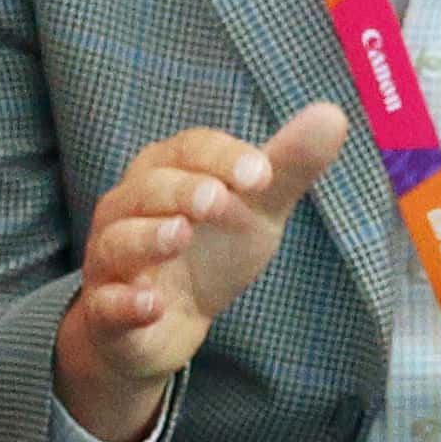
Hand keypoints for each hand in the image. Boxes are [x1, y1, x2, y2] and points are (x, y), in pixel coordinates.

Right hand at [51, 105, 353, 441]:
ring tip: (181, 236)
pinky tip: (150, 305)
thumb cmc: (209, 253)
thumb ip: (287, 168)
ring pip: (119, 240)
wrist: (164, 327)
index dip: (224, 158)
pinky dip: (126, 302)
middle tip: (217, 200)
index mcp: (165, 171)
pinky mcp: (108, 311)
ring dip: (148, 237)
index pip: (190, 150)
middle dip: (183, 190)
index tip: (263, 175)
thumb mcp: (254, 210)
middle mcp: (129, 208)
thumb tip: (333, 115)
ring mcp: (111, 259)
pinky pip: (107, 304)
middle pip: (148, 188)